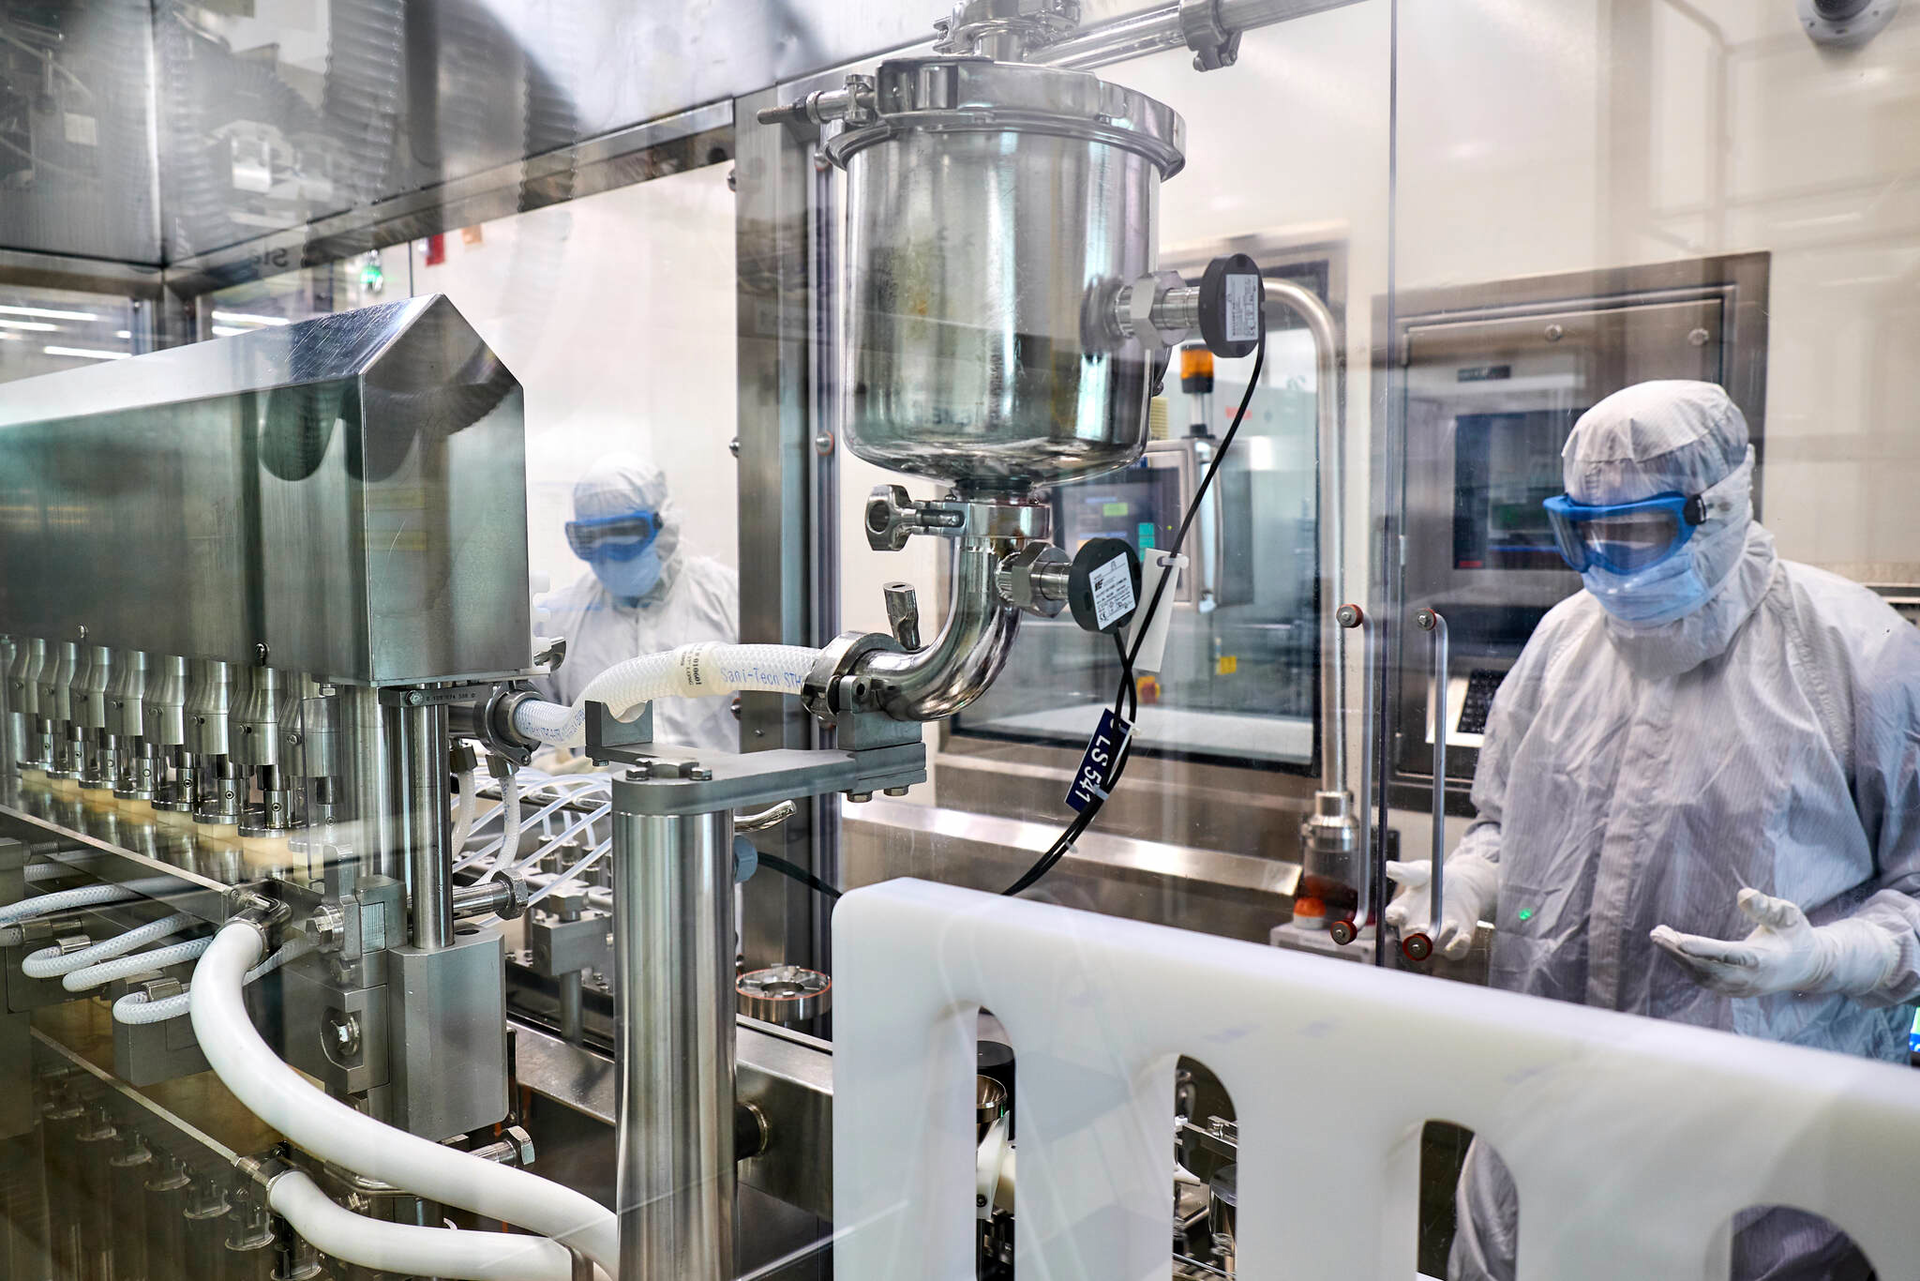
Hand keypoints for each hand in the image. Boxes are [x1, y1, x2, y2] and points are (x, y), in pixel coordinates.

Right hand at [1383, 856, 1496, 959]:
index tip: (1401, 912)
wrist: (1463, 886)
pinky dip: (1458, 947)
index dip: (1395, 916)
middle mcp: (1414, 929)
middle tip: (1423, 927)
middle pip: (1410, 939)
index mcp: (1401, 911)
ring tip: (1452, 923)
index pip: (1392, 916)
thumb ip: (1405, 872)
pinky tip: (1464, 937)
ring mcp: (1434, 939)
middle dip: (1416, 935)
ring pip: (1434, 947)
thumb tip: (1388, 866)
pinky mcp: (1453, 944)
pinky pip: (1454, 952)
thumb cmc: (1435, 879)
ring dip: (1442, 938)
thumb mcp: (1421, 872)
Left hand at [1650, 888, 1898, 998]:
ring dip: (1677, 956)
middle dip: (1680, 951)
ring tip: (1659, 933)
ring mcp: (1741, 988)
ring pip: (1702, 976)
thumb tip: (1742, 894)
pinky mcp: (1732, 990)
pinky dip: (1685, 962)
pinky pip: (1704, 978)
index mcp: (1766, 961)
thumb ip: (1767, 907)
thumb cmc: (1795, 934)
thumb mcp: (1789, 915)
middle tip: (1657, 932)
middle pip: (1709, 968)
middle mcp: (1751, 979)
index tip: (1682, 941)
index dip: (1706, 949)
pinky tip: (1671, 944)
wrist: (1806, 966)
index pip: (1732, 955)